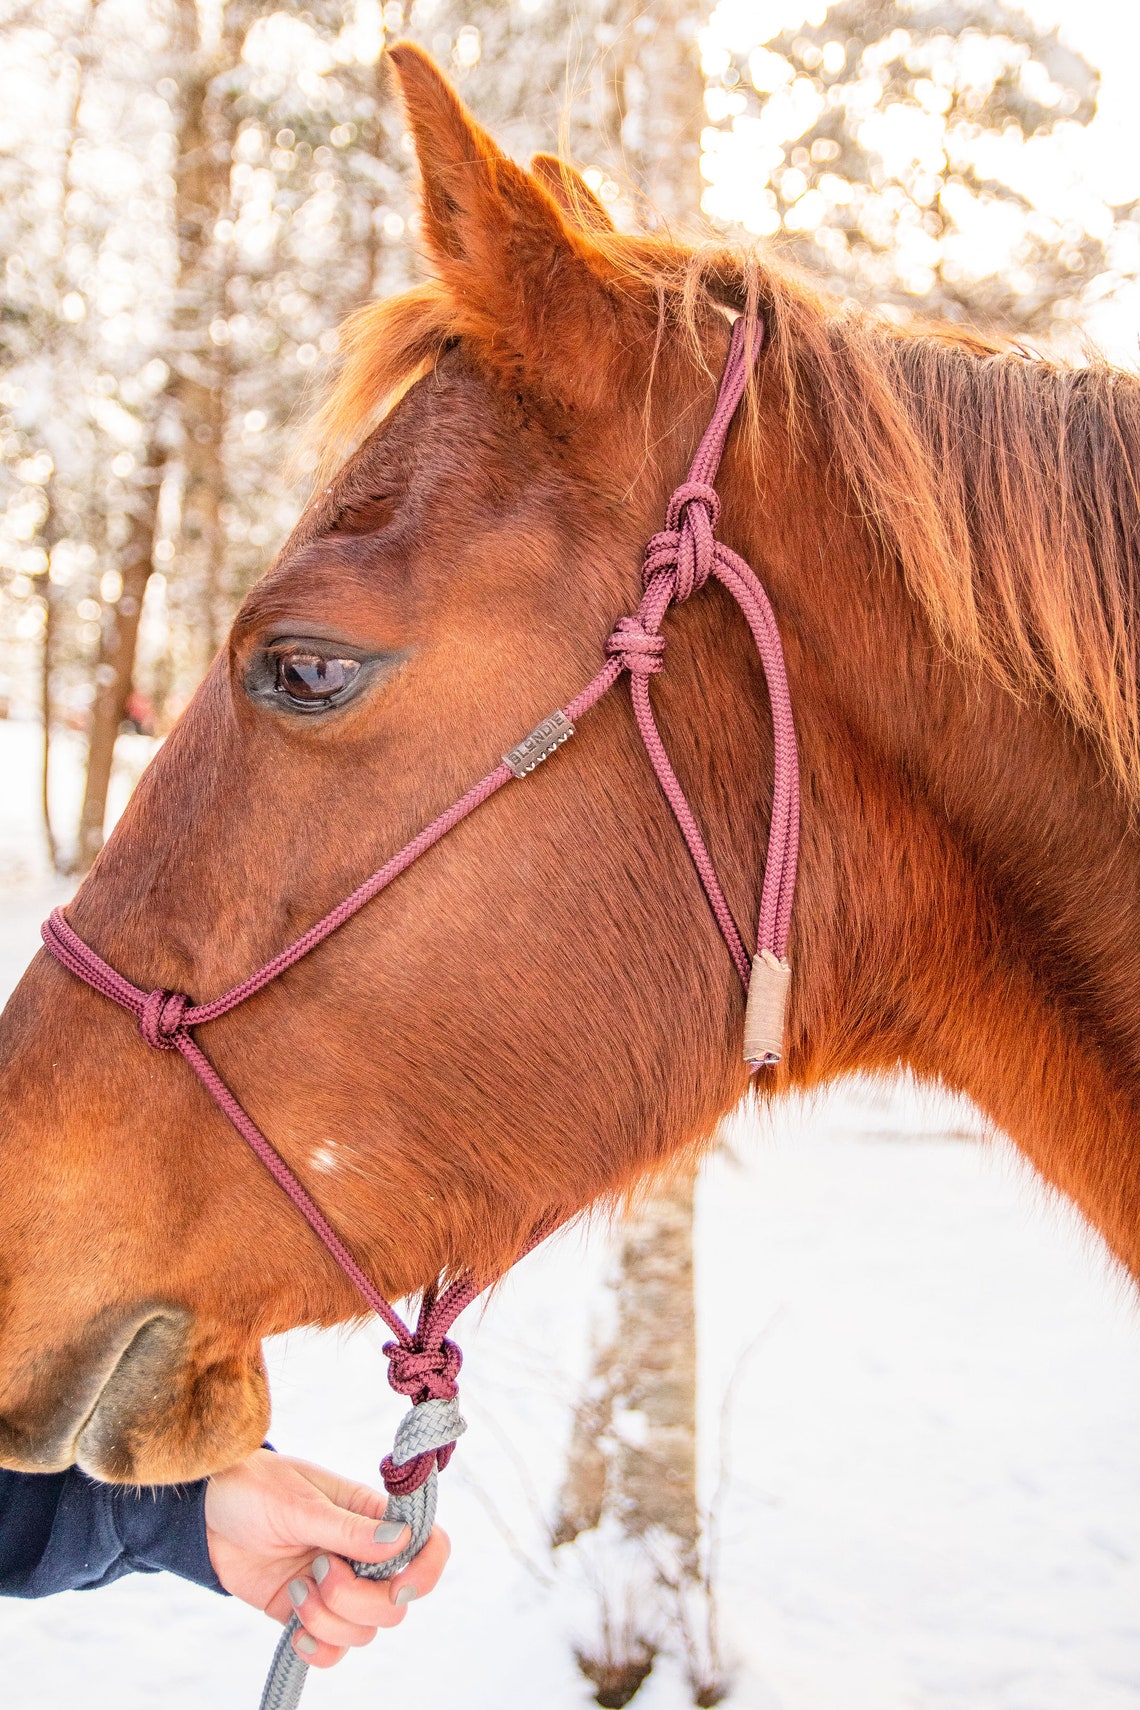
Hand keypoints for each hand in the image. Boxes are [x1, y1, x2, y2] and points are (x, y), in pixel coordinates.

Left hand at [204, 1448, 449, 1667]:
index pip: (427, 1544)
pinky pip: (333, 1650)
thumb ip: (349, 1529)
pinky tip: (294, 1628)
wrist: (205, 1516)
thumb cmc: (255, 1489)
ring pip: (364, 1631)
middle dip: (356, 1599)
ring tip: (296, 1588)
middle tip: (317, 1569)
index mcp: (370, 1516)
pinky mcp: (307, 1613)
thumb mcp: (301, 1504)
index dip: (426, 1571)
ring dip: (328, 1619)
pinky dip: (318, 1648)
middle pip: (393, 1604)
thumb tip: (402, 1540)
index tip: (399, 1585)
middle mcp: (361, 1556)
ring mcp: (335, 1588)